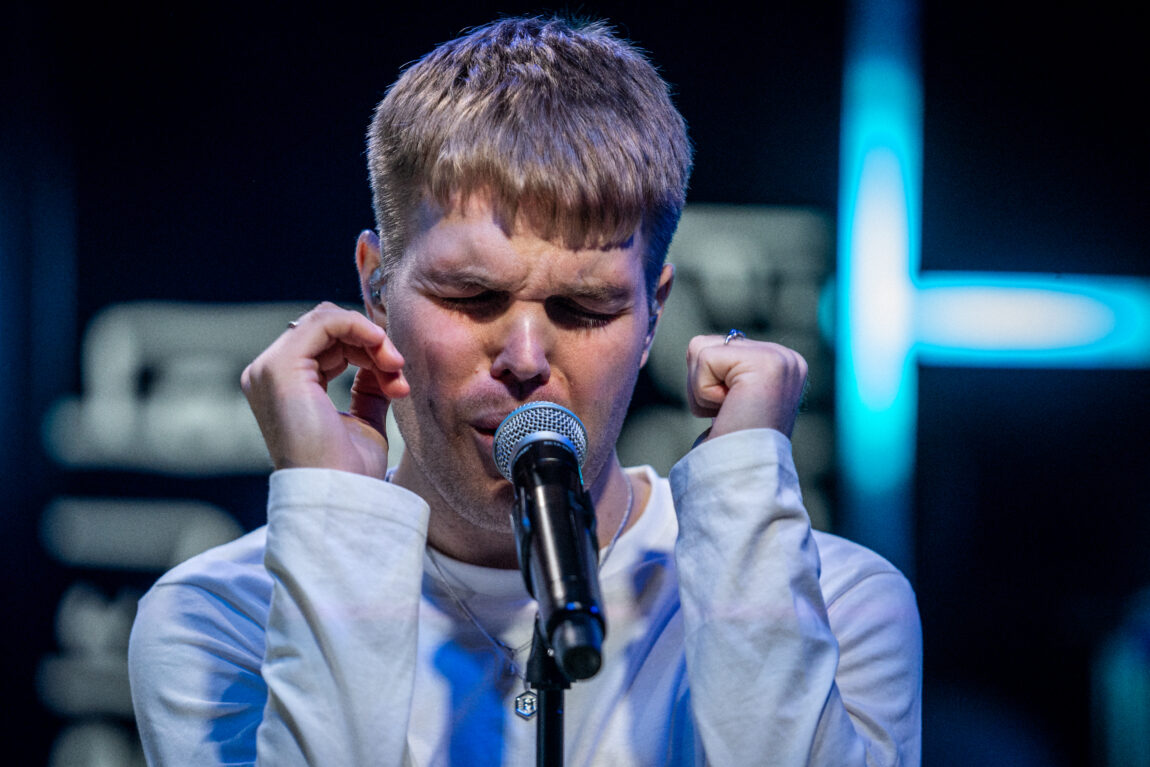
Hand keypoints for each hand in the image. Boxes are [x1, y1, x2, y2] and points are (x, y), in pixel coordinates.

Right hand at [241, 302, 408, 477]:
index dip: (368, 349)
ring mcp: (269, 370)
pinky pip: (326, 322)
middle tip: (399, 372)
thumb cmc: (351, 472)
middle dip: (372, 344)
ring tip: (396, 371)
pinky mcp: (281, 368)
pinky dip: (361, 329)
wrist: (340, 497)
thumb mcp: (364, 420)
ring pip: (328, 320)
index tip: (399, 379)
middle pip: (328, 329)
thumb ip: (367, 388)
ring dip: (372, 339)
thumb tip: (381, 360)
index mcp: (284, 387)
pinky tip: (384, 353)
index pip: (326, 342)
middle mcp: (268, 374)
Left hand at [686, 333, 807, 441]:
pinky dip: (703, 392)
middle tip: (729, 414)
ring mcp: (781, 358)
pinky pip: (704, 359)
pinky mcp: (766, 363)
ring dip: (700, 390)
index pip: (717, 348)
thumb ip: (727, 371)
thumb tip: (699, 349)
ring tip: (729, 412)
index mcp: (782, 364)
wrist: (743, 480)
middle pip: (705, 345)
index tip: (732, 412)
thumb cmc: (732, 450)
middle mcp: (788, 357)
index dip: (708, 385)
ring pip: (700, 349)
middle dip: (702, 385)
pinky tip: (729, 411)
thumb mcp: (734, 400)